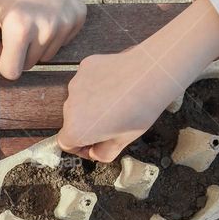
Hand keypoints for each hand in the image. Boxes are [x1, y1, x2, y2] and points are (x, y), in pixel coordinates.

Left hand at [0, 0, 85, 82]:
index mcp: (21, 29)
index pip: (12, 73)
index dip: (1, 59)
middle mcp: (48, 29)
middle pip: (28, 65)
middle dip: (17, 51)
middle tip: (13, 24)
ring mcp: (67, 24)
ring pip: (45, 56)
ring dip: (34, 44)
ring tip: (29, 17)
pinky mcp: (79, 18)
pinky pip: (61, 42)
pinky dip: (51, 34)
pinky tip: (45, 11)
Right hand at [57, 0, 218, 161]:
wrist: (152, 74)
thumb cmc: (141, 110)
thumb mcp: (125, 140)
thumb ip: (105, 152)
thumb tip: (95, 152)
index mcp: (77, 129)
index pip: (66, 143)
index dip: (80, 148)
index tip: (95, 145)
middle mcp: (69, 107)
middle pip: (74, 120)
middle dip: (89, 124)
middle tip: (114, 121)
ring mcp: (75, 84)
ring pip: (80, 99)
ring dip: (93, 103)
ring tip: (118, 100)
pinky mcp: (85, 67)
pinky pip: (87, 80)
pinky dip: (98, 84)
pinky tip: (118, 83)